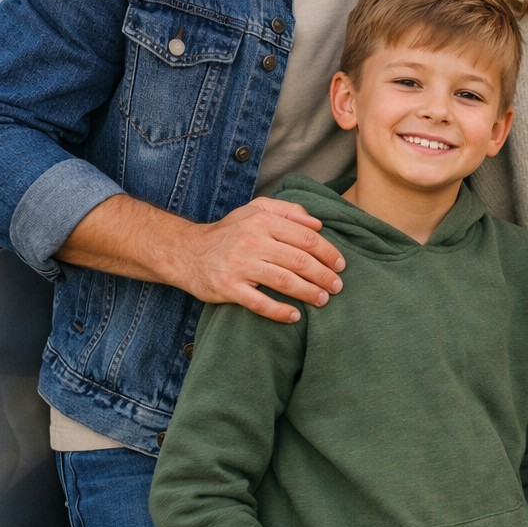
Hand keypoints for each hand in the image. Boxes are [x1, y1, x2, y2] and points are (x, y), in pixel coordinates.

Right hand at [60, 194, 344, 322]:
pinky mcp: (228, 288)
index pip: (306, 238)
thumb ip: (288, 211)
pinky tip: (295, 316)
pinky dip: (279, 311)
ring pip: (284, 281)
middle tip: (338, 286)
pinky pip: (259, 302)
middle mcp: (252, 241)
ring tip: (323, 300)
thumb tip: (318, 224)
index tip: (340, 265)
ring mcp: (239, 265)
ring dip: (308, 292)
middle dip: (323, 275)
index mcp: (263, 221)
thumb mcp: (255, 210)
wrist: (187, 252)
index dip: (328, 252)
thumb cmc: (229, 232)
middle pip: (299, 260)